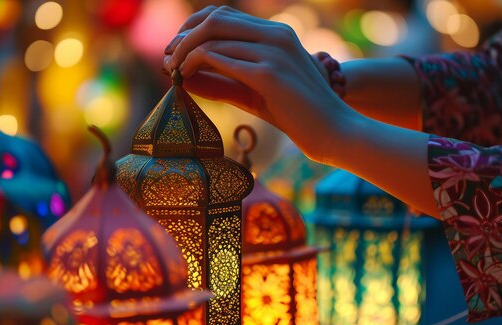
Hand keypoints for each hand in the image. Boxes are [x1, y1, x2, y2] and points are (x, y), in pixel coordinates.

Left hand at [163, 5, 350, 161]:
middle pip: (215, 18)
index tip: (176, 50)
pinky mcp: (269, 72)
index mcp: (276, 34)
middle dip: (183, 35)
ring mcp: (273, 50)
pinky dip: (195, 63)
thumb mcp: (254, 94)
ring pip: (213, 35)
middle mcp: (275, 34)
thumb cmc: (297, 115)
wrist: (335, 131)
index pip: (224, 15)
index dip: (194, 28)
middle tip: (166, 58)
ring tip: (171, 70)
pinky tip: (185, 77)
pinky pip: (220, 57)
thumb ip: (222, 82)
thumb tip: (183, 77)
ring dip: (183, 51)